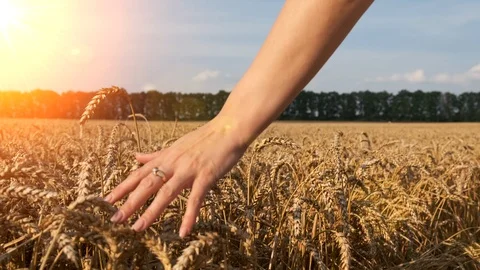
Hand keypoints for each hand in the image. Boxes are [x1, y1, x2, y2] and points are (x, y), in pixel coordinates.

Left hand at [104, 116, 247, 236]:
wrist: (228, 129)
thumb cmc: (204, 138)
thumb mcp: (176, 146)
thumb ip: (156, 155)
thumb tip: (136, 156)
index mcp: (166, 157)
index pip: (139, 174)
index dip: (122, 187)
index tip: (105, 201)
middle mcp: (173, 163)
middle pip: (147, 184)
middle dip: (130, 202)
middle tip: (115, 219)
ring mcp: (189, 170)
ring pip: (166, 192)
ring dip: (151, 211)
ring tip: (138, 227)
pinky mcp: (206, 176)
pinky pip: (196, 199)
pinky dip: (189, 216)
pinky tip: (184, 232)